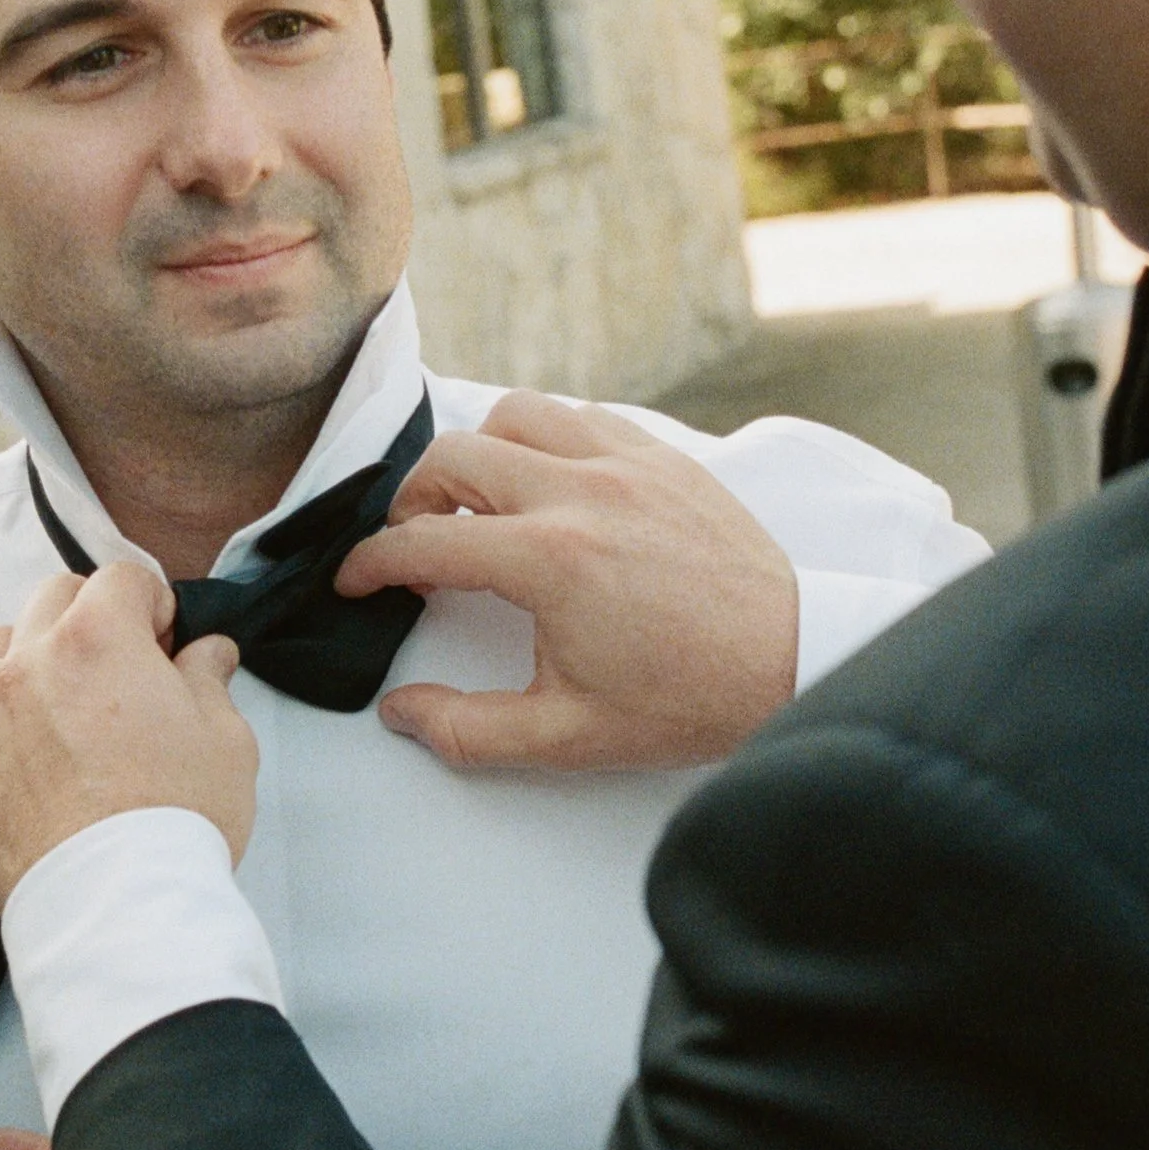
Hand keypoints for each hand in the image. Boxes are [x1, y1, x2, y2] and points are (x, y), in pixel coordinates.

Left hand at [0, 562, 257, 911]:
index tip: (167, 640)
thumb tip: (208, 651)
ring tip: (52, 695)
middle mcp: (34, 661)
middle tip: (122, 667)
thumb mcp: (227, 740)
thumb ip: (209, 680)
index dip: (152, 604)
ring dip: (20, 654)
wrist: (122, 903)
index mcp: (101, 638)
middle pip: (52, 599)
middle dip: (90, 617)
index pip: (122, 579)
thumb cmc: (182, 819)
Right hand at [332, 393, 798, 770]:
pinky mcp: (665, 456)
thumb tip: (400, 712)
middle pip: (455, 456)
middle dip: (413, 498)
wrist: (791, 664)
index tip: (358, 581)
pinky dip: (547, 438)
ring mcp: (628, 463)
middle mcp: (582, 492)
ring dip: (480, 452)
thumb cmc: (687, 700)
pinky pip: (581, 415)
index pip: (424, 542)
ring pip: (518, 413)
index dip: (372, 563)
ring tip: (479, 503)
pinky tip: (548, 485)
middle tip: (414, 543)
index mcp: (550, 560)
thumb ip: (468, 729)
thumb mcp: (566, 736)